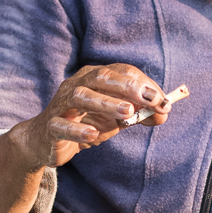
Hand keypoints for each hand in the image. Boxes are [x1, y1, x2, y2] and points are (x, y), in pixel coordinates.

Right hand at [9, 64, 173, 168]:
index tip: (163, 101)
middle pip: (101, 77)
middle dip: (127, 86)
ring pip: (80, 95)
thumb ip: (141, 114)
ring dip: (105, 102)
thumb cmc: (86, 122)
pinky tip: (93, 134)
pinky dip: (77, 128)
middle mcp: (77, 85)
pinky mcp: (51, 126)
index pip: (121, 71)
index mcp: (94, 77)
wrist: (47, 142)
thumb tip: (164, 113)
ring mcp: (61, 104)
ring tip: (127, 112)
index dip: (143, 84)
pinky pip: (62, 124)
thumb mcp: (116, 118)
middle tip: (150, 99)